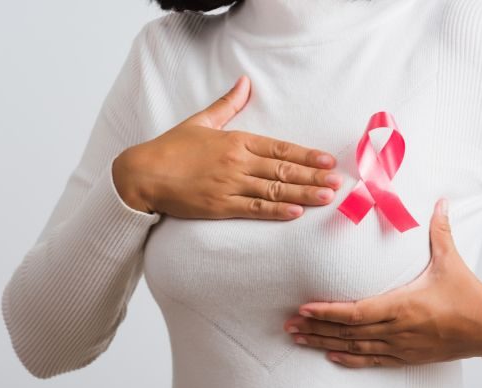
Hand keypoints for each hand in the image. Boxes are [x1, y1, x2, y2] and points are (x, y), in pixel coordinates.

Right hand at [112, 75, 342, 219]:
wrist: (143, 174)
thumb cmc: (170, 148)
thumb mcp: (200, 122)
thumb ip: (227, 104)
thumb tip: (245, 81)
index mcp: (235, 140)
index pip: (279, 148)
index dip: (306, 155)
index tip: (328, 161)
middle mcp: (236, 162)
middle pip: (282, 170)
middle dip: (312, 176)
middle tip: (338, 183)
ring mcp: (228, 185)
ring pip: (273, 190)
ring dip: (302, 194)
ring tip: (326, 198)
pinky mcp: (218, 206)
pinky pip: (252, 208)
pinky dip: (275, 211)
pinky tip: (295, 213)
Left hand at [283, 198, 481, 366]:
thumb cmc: (469, 295)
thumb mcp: (451, 261)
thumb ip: (439, 231)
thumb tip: (439, 200)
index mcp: (404, 306)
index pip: (357, 312)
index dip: (328, 312)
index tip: (304, 307)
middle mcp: (398, 329)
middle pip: (348, 332)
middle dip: (316, 328)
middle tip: (289, 324)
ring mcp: (401, 346)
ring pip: (355, 347)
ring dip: (324, 343)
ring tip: (299, 338)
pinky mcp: (406, 356)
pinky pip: (372, 360)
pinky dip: (350, 358)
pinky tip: (331, 355)